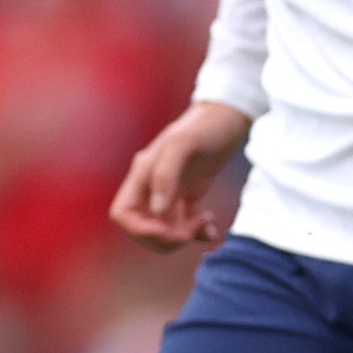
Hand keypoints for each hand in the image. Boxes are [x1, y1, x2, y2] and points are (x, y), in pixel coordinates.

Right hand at [109, 100, 253, 247]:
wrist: (229, 114)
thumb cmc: (205, 125)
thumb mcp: (183, 144)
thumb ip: (165, 176)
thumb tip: (157, 212)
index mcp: (142, 173)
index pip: (122, 213)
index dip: (138, 230)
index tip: (165, 231)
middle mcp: (151, 185)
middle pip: (141, 227)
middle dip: (163, 238)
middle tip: (189, 232)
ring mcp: (169, 190)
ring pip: (163, 229)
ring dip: (181, 237)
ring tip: (204, 224)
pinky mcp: (188, 192)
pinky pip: (184, 223)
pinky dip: (196, 232)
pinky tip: (211, 228)